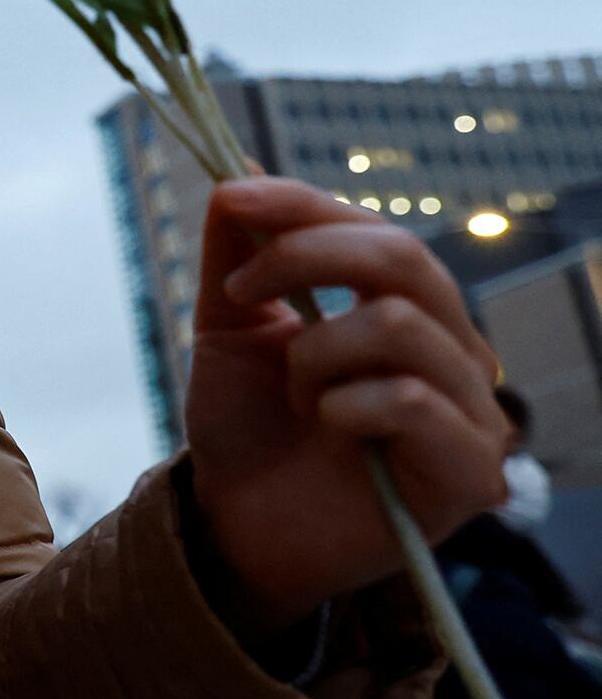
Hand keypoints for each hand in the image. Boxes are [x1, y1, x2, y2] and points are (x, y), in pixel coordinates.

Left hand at [184, 177, 506, 630]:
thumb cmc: (248, 429)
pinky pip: (412, 401)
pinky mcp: (468, 473)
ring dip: (318, 352)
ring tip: (294, 393)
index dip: (304, 205)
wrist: (238, 526)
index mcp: (405, 310)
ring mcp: (471, 412)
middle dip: (307, 256)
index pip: (375, 230)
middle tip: (240, 291)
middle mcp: (452, 352)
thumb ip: (236, 255)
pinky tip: (323, 427)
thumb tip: (238, 172)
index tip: (232, 195)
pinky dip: (344, 404)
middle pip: (405, 259)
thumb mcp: (227, 330)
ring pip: (403, 325)